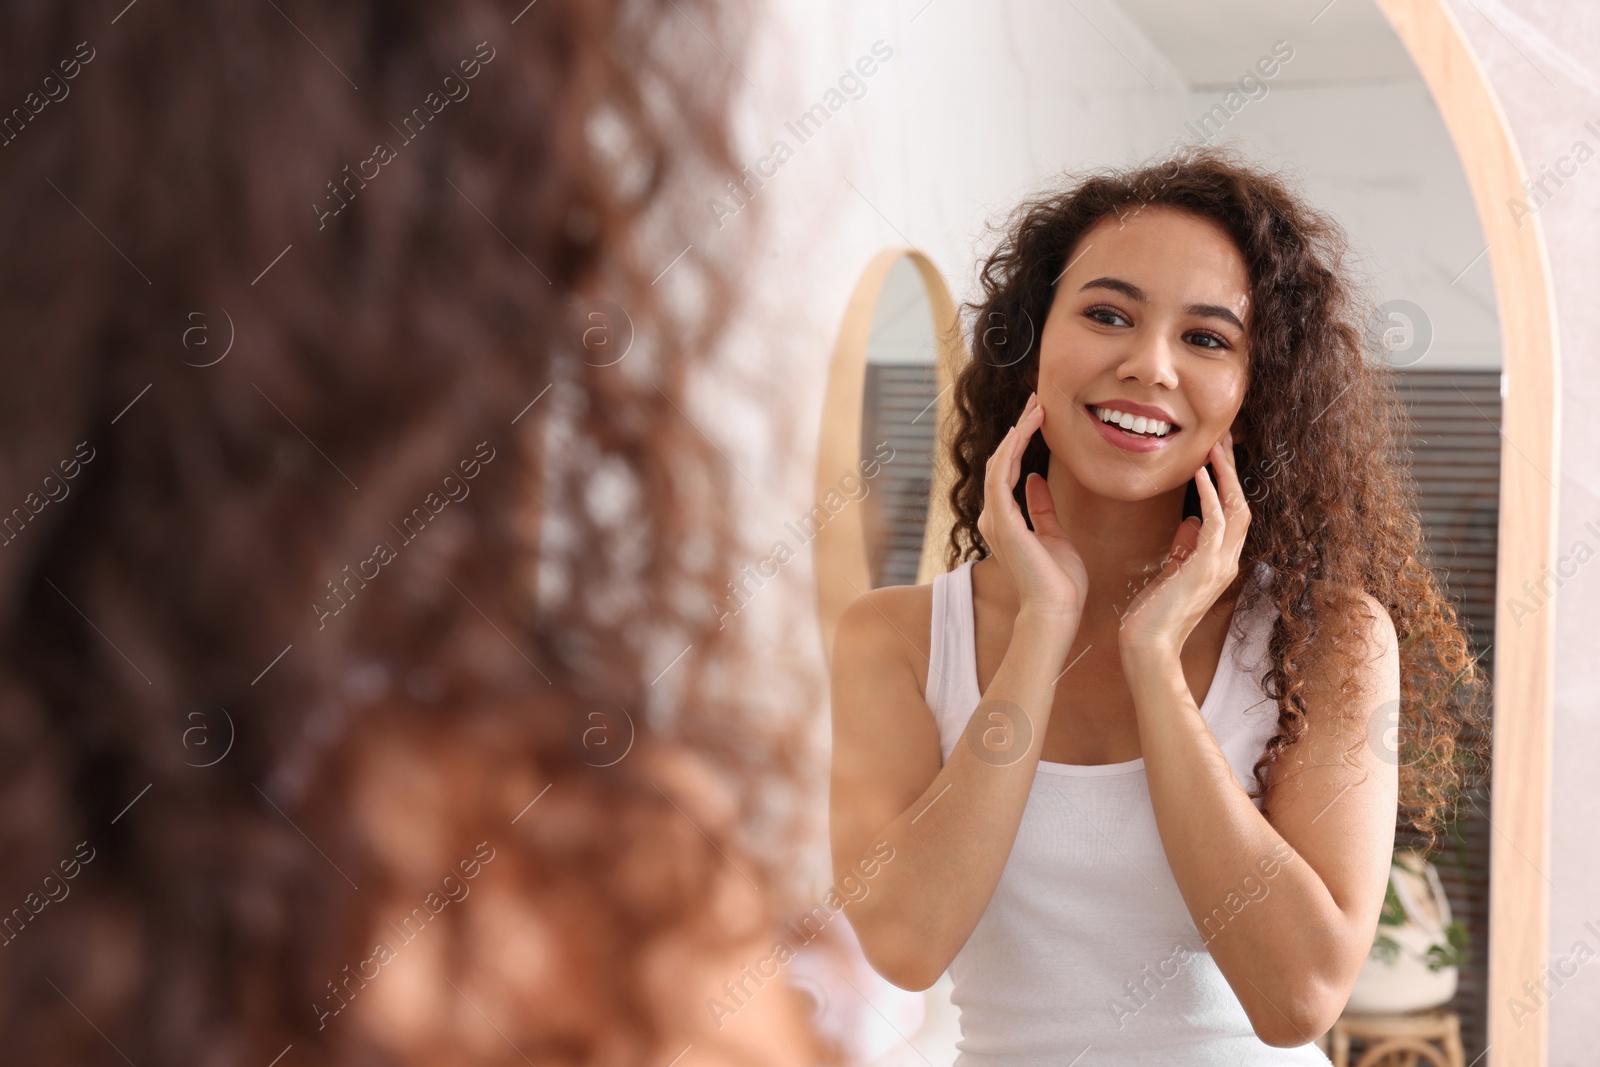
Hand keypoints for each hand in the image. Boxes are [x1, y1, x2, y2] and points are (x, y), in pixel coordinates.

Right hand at [976, 391, 1087, 622]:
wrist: (1056, 610)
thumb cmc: (1059, 582)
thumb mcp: (1054, 535)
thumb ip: (1041, 508)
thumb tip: (1037, 480)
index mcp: (1005, 522)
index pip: (1009, 471)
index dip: (1022, 442)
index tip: (1038, 418)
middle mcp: (994, 517)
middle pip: (1002, 461)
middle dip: (1019, 429)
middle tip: (1036, 402)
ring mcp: (995, 518)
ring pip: (1000, 462)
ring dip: (1018, 432)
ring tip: (1036, 408)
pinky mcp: (1002, 520)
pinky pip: (1001, 475)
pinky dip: (1012, 450)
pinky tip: (1025, 429)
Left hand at [1116, 431, 1251, 663]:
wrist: (1149, 647)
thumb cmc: (1154, 615)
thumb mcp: (1171, 574)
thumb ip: (1184, 548)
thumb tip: (1190, 521)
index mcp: (1219, 563)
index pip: (1232, 515)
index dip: (1228, 483)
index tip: (1217, 454)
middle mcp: (1226, 563)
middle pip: (1241, 506)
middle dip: (1233, 471)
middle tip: (1223, 438)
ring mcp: (1219, 566)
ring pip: (1235, 510)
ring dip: (1226, 476)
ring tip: (1215, 447)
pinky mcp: (1204, 569)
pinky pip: (1215, 525)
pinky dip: (1210, 496)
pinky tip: (1200, 474)